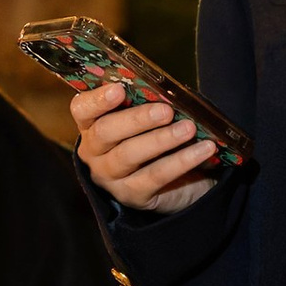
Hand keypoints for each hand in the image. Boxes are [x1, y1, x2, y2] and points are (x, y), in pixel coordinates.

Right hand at [71, 80, 219, 215]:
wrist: (180, 182)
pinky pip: (156, 176)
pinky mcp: (132, 195)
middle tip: (166, 110)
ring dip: (162, 139)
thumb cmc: (159, 139)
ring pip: (129, 155)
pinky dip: (182, 161)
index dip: (97, 99)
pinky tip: (203, 149)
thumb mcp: (151, 119)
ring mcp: (110, 177)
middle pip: (105, 132)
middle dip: (137, 119)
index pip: (82, 109)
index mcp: (93, 125)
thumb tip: (166, 90)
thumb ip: (149, 104)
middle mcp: (94, 153)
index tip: (119, 90)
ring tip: (189, 128)